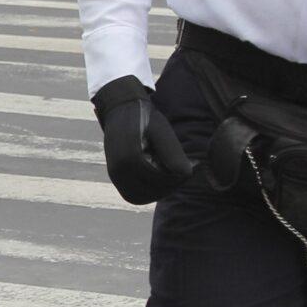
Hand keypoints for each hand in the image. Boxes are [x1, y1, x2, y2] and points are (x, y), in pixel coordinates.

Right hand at [91, 77, 196, 204]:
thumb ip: (173, 154)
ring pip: (141, 197)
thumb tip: (188, 175)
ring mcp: (115, 175)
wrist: (121, 109)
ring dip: (159, 190)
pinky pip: (132, 195)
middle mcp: (119, 170)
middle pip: (152, 191)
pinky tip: (159, 179)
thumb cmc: (145, 118)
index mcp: (130, 158)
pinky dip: (147, 191)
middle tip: (185, 174)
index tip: (192, 168)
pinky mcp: (115, 177)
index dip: (178, 177)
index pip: (161, 179)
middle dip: (171, 185)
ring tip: (172, 177)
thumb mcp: (162, 132)